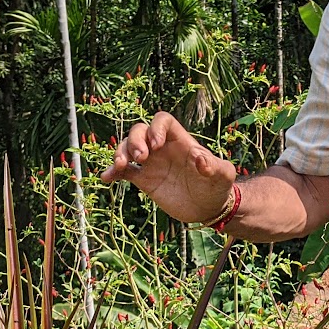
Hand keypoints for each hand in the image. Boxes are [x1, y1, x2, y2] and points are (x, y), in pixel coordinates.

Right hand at [101, 111, 237, 224]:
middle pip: (140, 131)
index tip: (156, 145)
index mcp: (180, 141)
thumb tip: (199, 158)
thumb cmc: (218, 187)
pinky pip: (124, 172)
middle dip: (135, 141)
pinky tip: (106, 178)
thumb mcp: (222, 176)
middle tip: (141, 159)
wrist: (209, 208)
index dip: (156, 127)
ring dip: (120, 153)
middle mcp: (163, 149)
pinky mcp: (144, 180)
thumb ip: (214, 166)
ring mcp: (152, 163)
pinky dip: (113, 173)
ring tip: (120, 167)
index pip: (163, 121)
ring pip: (128, 148)